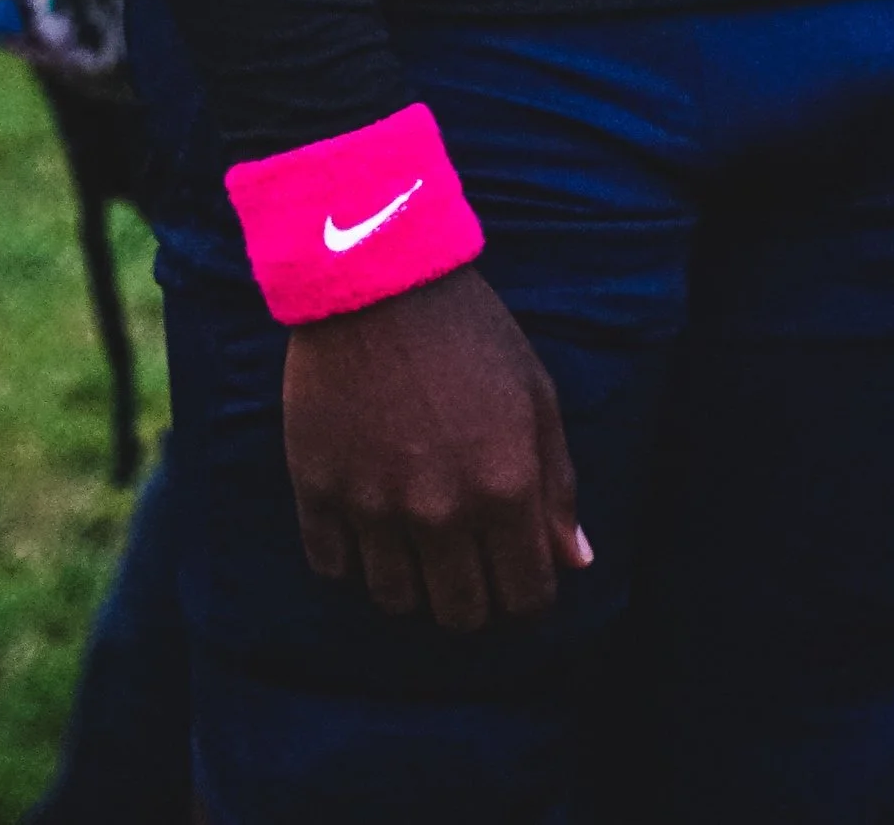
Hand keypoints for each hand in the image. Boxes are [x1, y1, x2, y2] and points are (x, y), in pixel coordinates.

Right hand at [282, 265, 589, 630]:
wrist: (378, 279)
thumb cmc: (470, 333)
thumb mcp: (536, 395)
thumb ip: (557, 486)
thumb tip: (576, 563)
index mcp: (505, 487)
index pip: (525, 600)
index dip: (527, 598)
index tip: (517, 578)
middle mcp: (440, 511)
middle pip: (459, 616)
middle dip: (473, 601)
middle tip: (467, 562)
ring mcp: (373, 507)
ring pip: (395, 601)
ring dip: (412, 584)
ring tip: (416, 541)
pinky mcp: (318, 491)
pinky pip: (333, 568)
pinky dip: (350, 557)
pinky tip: (365, 520)